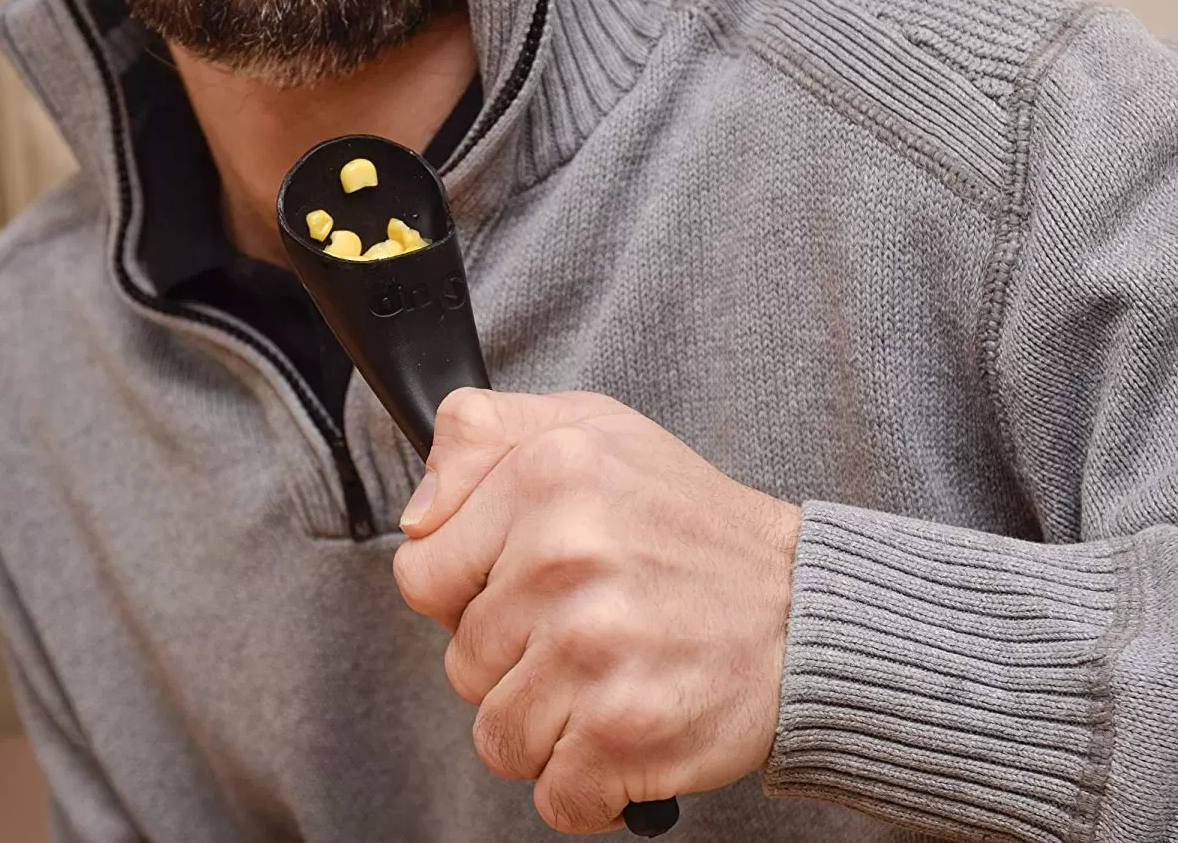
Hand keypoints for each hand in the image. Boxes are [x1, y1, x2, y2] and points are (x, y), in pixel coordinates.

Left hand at [392, 389, 801, 834]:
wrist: (809, 610)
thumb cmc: (691, 527)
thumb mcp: (592, 430)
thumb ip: (484, 437)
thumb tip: (417, 514)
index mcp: (545, 475)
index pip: (420, 573)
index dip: (467, 593)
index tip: (523, 590)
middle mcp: (563, 556)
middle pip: (462, 662)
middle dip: (516, 661)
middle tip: (589, 631)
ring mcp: (592, 648)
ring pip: (498, 735)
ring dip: (550, 726)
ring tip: (608, 680)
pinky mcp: (625, 732)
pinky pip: (554, 796)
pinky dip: (590, 784)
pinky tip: (628, 729)